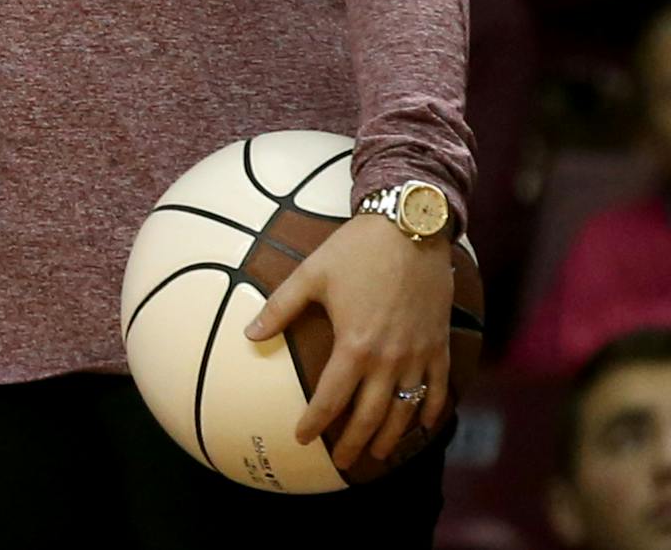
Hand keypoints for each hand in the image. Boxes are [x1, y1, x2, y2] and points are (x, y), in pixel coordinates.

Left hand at [244, 212, 453, 470]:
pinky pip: (439, 390)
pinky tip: (423, 426)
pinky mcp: (440, 346)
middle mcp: (389, 360)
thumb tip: (249, 334)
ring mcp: (419, 356)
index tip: (301, 438)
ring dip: (392, 437)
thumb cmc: (356, 250)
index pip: (332, 399)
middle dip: (355, 443)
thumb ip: (280, 308)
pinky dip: (431, 412)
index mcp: (354, 345)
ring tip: (378, 454)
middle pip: (371, 416)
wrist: (411, 228)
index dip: (316, 423)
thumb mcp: (310, 275)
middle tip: (344, 463)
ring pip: (406, 411)